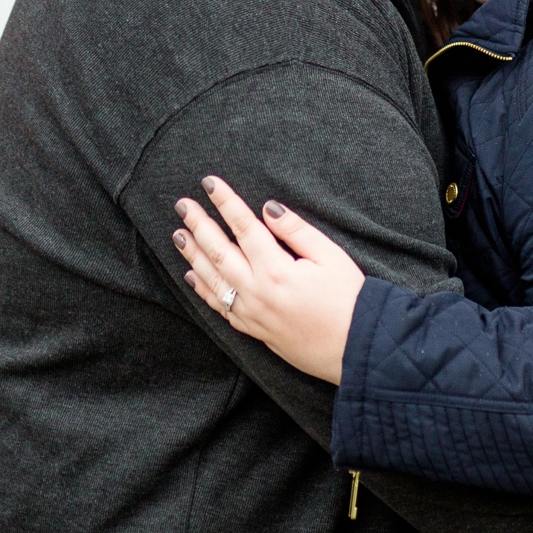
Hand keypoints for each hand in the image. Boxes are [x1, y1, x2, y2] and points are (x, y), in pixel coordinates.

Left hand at [174, 176, 365, 383]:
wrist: (354, 349)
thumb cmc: (349, 301)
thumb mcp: (331, 256)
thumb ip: (297, 231)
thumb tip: (268, 208)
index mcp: (276, 269)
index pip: (243, 227)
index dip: (225, 202)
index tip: (210, 183)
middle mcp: (256, 291)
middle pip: (219, 251)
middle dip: (199, 225)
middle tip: (182, 205)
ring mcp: (251, 313)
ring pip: (212, 279)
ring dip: (193, 255)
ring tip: (178, 235)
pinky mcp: (252, 330)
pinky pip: (219, 307)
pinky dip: (202, 290)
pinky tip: (191, 276)